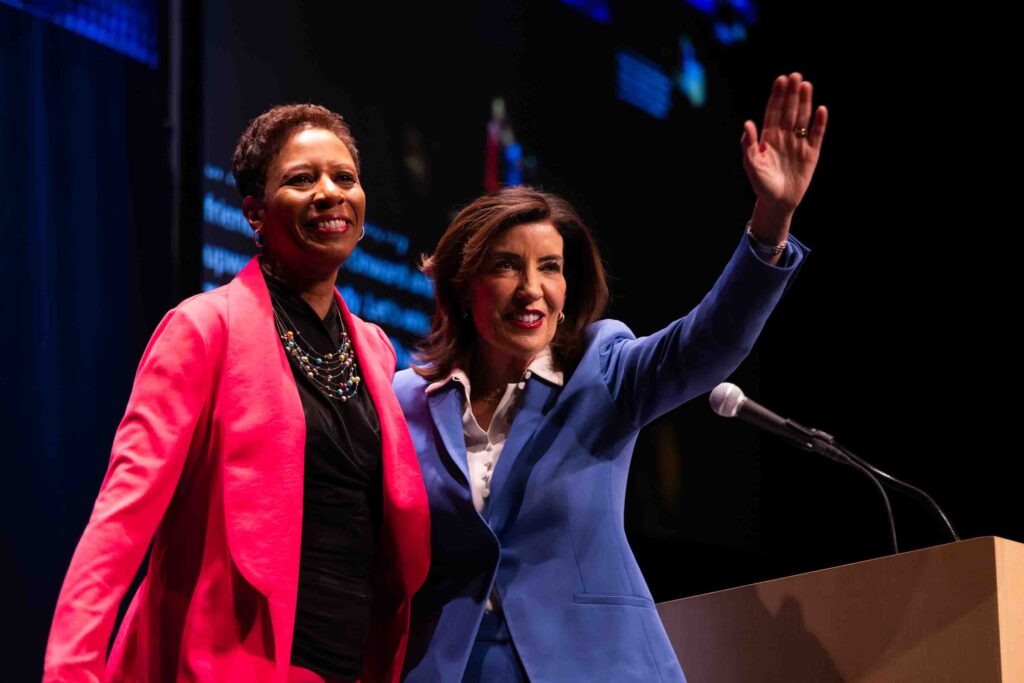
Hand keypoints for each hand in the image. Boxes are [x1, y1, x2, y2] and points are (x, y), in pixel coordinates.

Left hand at [742, 73, 827, 220]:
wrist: (777, 202)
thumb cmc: (761, 183)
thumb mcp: (752, 164)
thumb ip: (749, 144)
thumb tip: (747, 123)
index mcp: (769, 137)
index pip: (774, 112)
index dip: (777, 96)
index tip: (780, 80)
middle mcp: (785, 136)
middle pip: (789, 111)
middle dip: (792, 94)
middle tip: (795, 75)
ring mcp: (799, 143)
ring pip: (803, 118)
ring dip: (805, 103)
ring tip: (806, 85)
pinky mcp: (812, 153)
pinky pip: (816, 135)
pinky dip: (819, 123)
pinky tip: (821, 109)